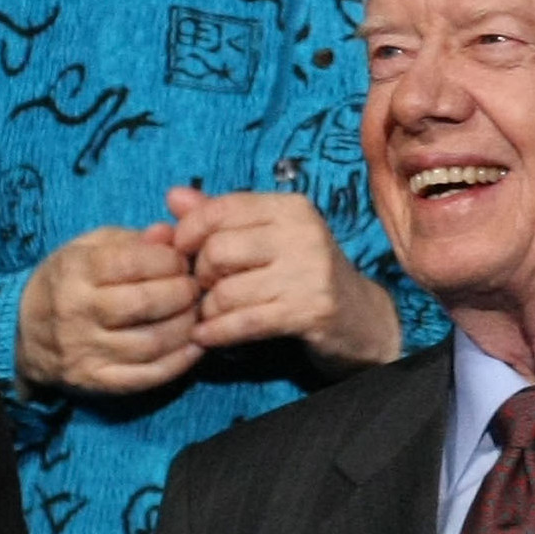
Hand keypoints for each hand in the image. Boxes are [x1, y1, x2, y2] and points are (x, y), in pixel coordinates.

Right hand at [15, 224, 201, 395]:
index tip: (181, 262)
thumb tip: (169, 235)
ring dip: (186, 327)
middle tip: (195, 288)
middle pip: (144, 303)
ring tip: (195, 314)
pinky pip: (147, 376)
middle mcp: (76, 311)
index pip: (132, 263)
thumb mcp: (91, 248)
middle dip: (183, 293)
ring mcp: (85, 351)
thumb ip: (133, 240)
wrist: (25, 334)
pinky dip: (179, 362)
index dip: (169, 260)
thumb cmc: (69, 282)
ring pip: (151, 342)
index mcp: (75, 271)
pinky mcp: (96, 381)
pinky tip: (194, 345)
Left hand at [165, 188, 400, 374]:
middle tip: (205, 290)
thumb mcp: (266, 238)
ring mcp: (309, 272)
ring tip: (210, 315)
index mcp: (289, 208)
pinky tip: (205, 337)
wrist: (360, 319)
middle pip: (217, 250)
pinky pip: (243, 322)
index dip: (188, 233)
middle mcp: (302, 233)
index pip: (220, 209)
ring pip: (226, 291)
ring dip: (208, 310)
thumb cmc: (302, 276)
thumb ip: (219, 217)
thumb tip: (173, 196)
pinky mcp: (311, 310)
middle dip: (200, 276)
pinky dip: (216, 333)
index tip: (182, 253)